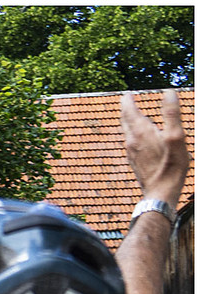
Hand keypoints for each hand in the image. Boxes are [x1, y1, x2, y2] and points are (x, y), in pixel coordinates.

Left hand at [122, 89, 188, 203]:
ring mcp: (131, 153)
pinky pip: (131, 143)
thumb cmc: (171, 166)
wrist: (160, 193)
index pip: (129, 112)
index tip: (127, 94)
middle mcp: (132, 141)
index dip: (128, 101)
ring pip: (126, 132)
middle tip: (126, 101)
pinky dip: (132, 134)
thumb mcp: (176, 137)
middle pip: (125, 121)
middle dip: (126, 110)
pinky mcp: (135, 162)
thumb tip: (168, 92)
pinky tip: (137, 138)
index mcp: (141, 132)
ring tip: (131, 116)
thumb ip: (172, 114)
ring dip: (128, 122)